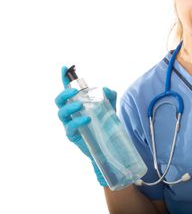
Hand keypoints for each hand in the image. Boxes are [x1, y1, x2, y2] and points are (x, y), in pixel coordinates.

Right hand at [54, 65, 116, 185]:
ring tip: (81, 104)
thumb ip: (110, 96)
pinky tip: (88, 118)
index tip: (64, 68)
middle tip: (75, 90)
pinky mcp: (73, 135)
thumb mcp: (111, 107)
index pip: (68, 89)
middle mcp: (71, 113)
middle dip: (64, 93)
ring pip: (61, 113)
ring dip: (69, 106)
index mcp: (77, 103)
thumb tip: (105, 89)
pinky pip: (70, 127)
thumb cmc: (106, 124)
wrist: (110, 145)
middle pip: (59, 100)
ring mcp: (70, 124)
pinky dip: (77, 121)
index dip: (64, 78)